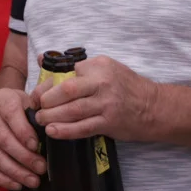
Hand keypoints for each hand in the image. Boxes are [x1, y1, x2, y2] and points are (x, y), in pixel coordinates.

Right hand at [0, 88, 44, 190]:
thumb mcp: (31, 98)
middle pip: (3, 139)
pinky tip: (18, 184)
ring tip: (33, 181)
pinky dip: (2, 179)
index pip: (11, 114)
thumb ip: (41, 105)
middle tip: (41, 168)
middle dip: (24, 157)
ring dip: (15, 172)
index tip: (36, 145)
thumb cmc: (21, 104)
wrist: (0, 104)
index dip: (23, 131)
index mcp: (1, 98)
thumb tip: (50, 119)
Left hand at [34, 55, 155, 141]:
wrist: (153, 107)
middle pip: (67, 90)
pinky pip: (82, 127)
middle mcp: (103, 82)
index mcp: (100, 65)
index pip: (68, 72)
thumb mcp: (106, 68)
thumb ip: (78, 67)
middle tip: (37, 107)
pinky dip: (65, 131)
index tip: (40, 92)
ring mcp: (106, 104)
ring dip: (52, 116)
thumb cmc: (126, 86)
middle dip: (47, 100)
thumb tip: (42, 60)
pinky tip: (53, 131)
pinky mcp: (109, 123)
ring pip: (73, 110)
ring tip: (41, 120)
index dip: (51, 83)